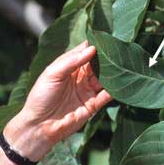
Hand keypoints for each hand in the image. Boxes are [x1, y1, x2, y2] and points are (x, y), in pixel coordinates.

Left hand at [4, 41, 111, 160]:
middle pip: (98, 65)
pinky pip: (107, 95)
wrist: (40, 126)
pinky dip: (115, 89)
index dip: (94, 45)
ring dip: (113, 73)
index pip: (85, 52)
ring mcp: (88, 91)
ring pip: (105, 79)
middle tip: (119, 50)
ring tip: (123, 64)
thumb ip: (71, 61)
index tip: (106, 38)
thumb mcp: (52, 73)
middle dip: (107, 58)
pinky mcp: (94, 105)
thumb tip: (92, 48)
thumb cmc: (41, 97)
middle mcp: (80, 78)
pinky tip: (122, 82)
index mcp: (68, 67)